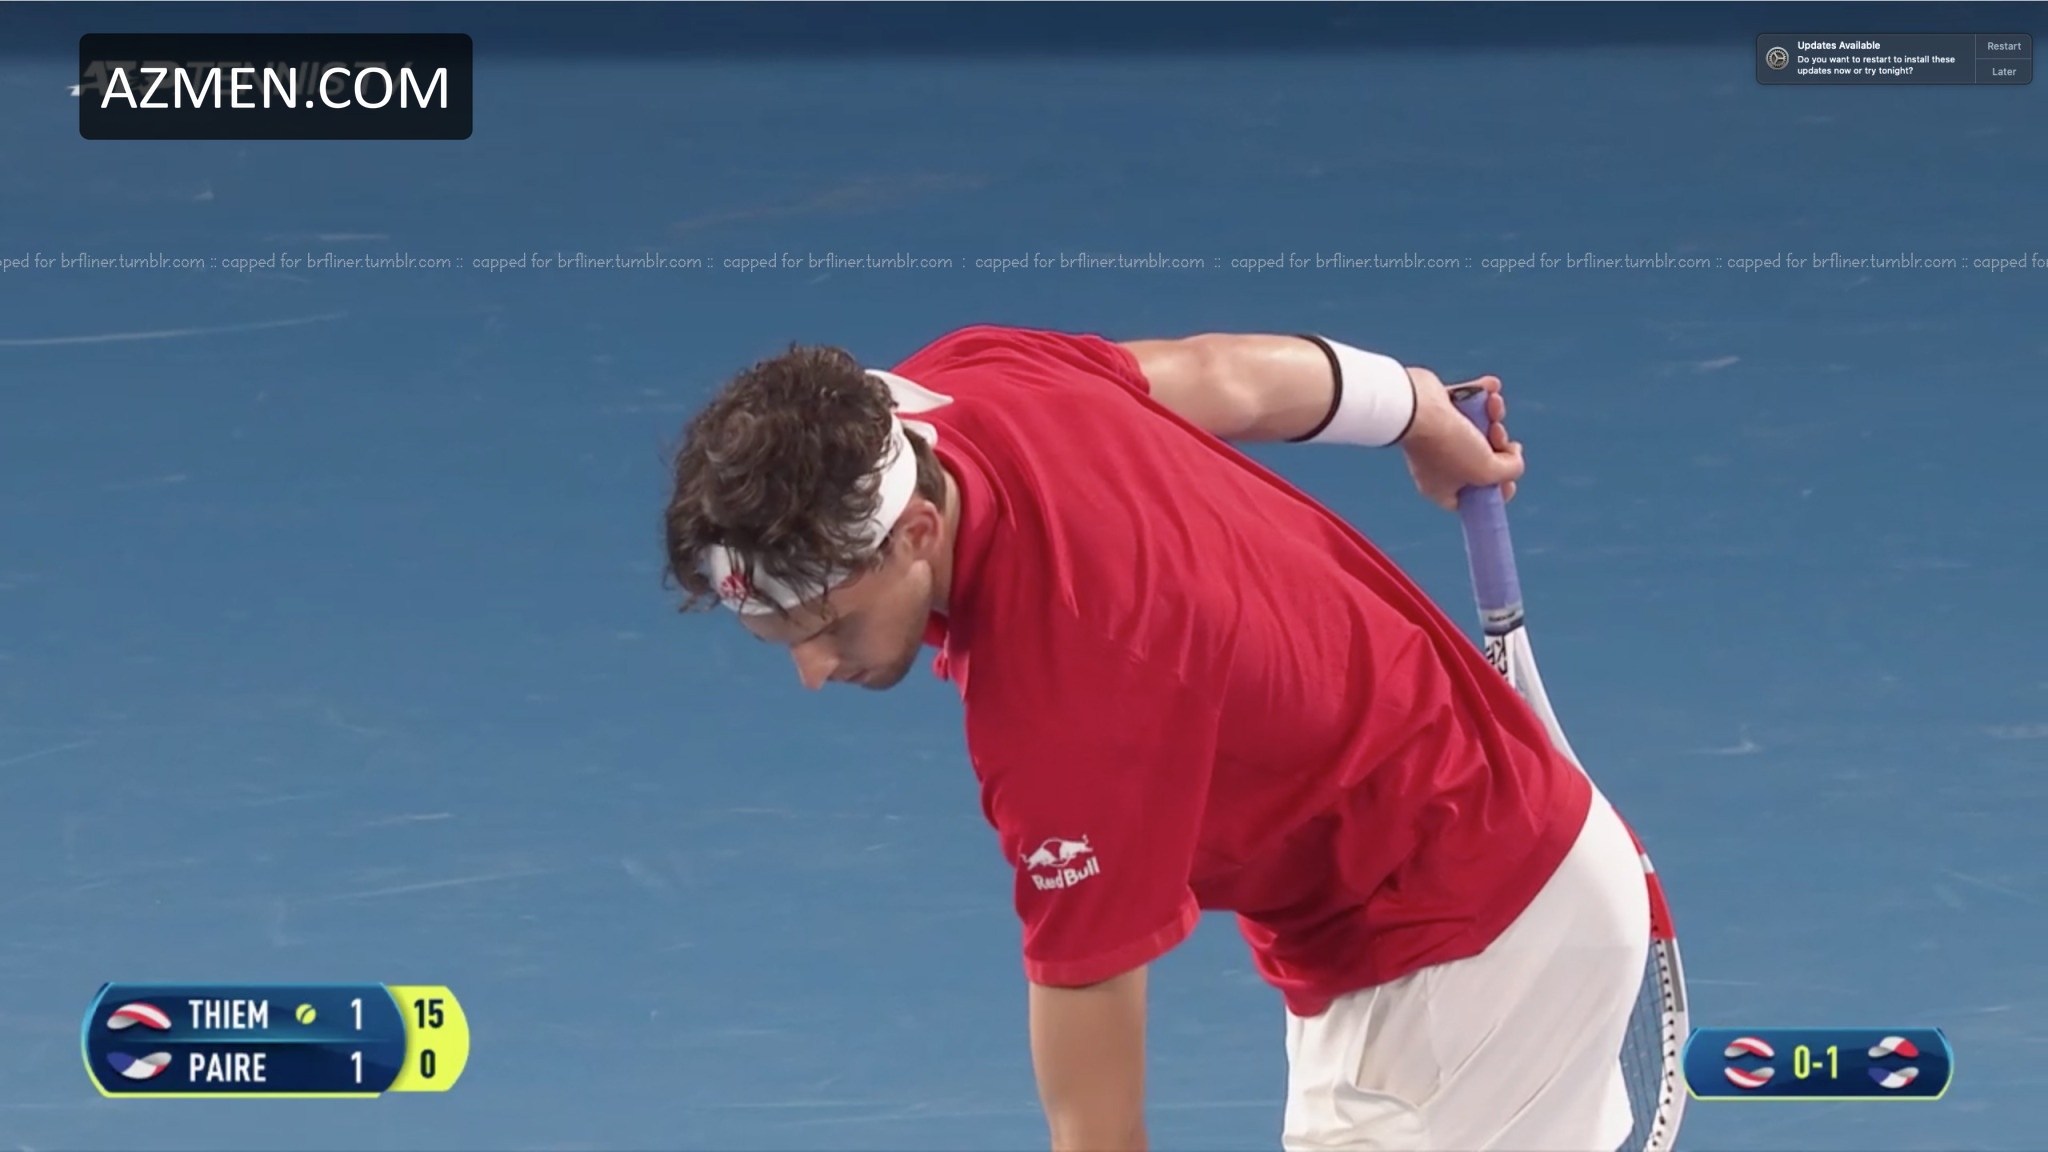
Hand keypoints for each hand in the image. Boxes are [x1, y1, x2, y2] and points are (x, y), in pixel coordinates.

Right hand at [1399, 368, 1524, 511]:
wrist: (1417, 405)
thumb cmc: (1447, 444)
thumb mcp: (1487, 470)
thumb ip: (1510, 470)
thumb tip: (1514, 457)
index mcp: (1442, 488)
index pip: (1473, 499)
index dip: (1495, 491)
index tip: (1509, 480)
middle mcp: (1438, 464)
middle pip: (1482, 461)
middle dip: (1499, 445)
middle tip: (1499, 435)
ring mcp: (1438, 436)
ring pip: (1478, 427)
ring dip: (1494, 413)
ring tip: (1494, 403)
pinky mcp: (1438, 409)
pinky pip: (1468, 402)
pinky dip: (1482, 394)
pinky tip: (1491, 387)